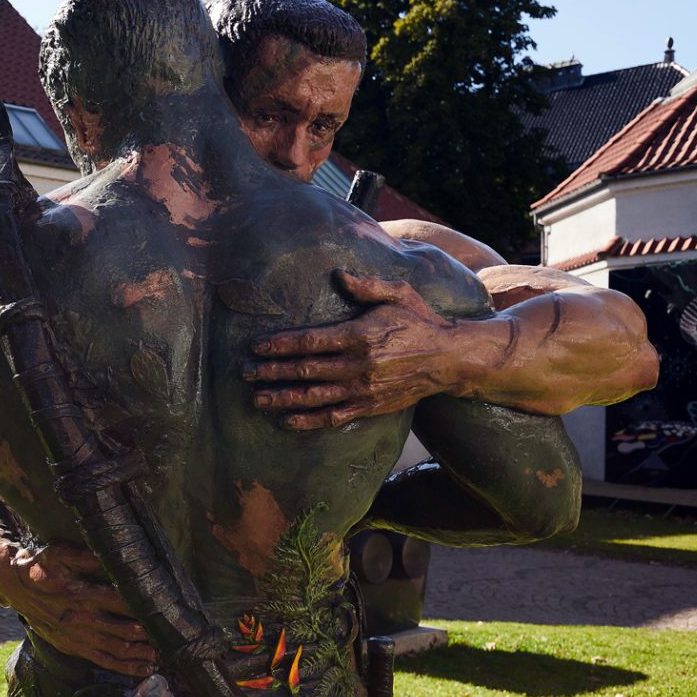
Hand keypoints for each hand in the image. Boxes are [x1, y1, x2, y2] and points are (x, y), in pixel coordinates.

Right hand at [0, 533, 157, 676]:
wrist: (13, 586)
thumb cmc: (39, 566)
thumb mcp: (58, 554)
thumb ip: (85, 557)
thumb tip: (111, 555)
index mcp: (79, 594)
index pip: (118, 602)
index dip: (142, 607)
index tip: (164, 608)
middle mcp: (80, 619)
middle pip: (121, 631)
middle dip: (147, 636)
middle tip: (171, 638)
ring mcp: (77, 637)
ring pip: (115, 651)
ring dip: (139, 655)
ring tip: (161, 657)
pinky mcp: (73, 647)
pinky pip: (102, 661)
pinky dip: (124, 667)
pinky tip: (144, 669)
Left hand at [244, 271, 487, 429]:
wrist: (451, 359)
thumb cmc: (420, 322)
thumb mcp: (398, 293)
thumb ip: (367, 285)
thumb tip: (339, 275)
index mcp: (360, 335)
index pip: (310, 341)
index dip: (280, 345)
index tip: (256, 347)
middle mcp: (358, 365)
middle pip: (305, 370)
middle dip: (272, 372)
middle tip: (245, 373)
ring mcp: (363, 389)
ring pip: (314, 397)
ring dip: (283, 398)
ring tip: (257, 399)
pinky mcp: (370, 406)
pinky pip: (333, 417)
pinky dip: (308, 421)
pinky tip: (286, 421)